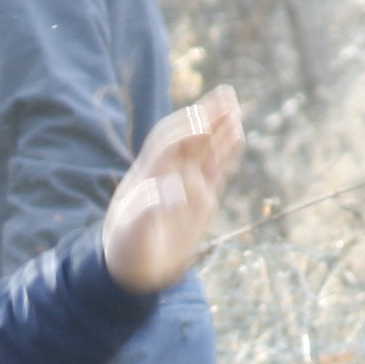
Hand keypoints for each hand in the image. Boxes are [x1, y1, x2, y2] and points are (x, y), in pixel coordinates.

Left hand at [101, 88, 246, 292]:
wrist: (134, 269)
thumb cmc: (127, 250)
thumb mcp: (132, 234)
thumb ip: (148, 212)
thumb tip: (174, 191)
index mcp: (147, 176)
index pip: (166, 145)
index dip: (183, 133)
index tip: (201, 125)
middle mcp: (167, 173)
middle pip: (187, 136)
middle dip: (204, 115)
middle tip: (226, 95)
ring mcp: (185, 183)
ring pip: (204, 148)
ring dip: (218, 126)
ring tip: (234, 105)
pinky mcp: (201, 197)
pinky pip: (216, 167)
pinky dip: (226, 151)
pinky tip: (237, 135)